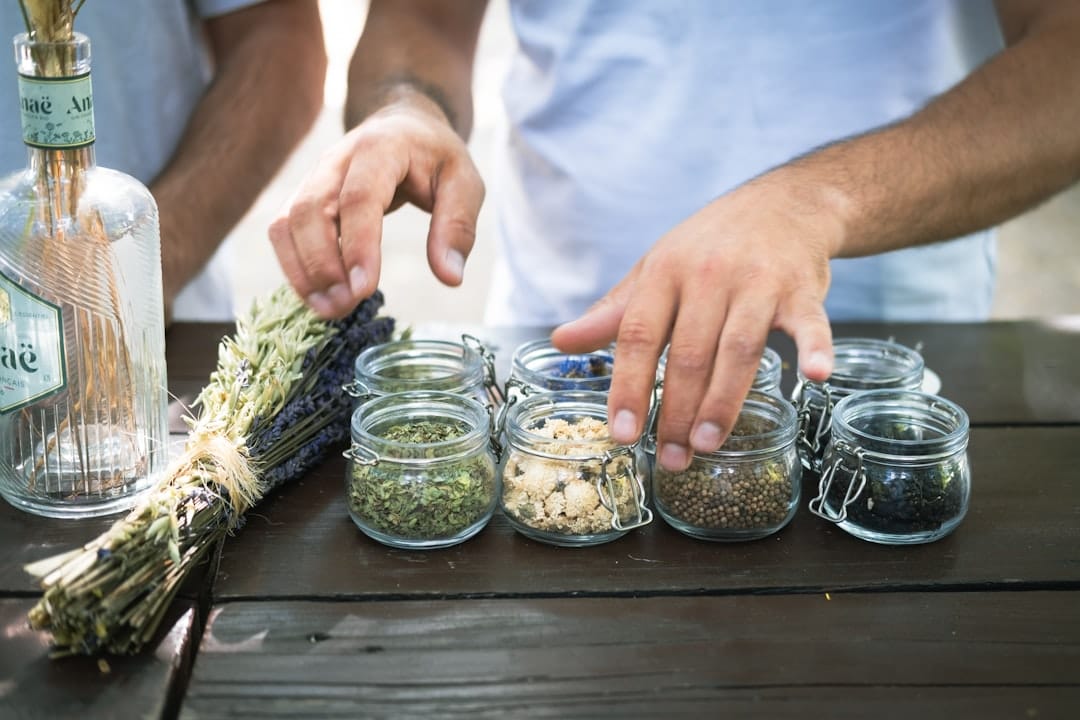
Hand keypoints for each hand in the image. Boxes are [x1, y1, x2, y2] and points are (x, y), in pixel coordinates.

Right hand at [270, 95, 484, 318]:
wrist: (405, 125)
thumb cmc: (437, 158)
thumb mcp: (465, 183)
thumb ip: (458, 227)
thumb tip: (450, 277)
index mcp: (380, 148)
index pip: (359, 198)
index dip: (358, 246)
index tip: (365, 290)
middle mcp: (336, 159)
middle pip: (310, 210)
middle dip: (322, 265)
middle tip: (346, 306)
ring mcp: (314, 177)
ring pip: (287, 223)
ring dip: (303, 271)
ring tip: (331, 310)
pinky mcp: (303, 196)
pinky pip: (283, 232)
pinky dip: (294, 268)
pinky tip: (318, 298)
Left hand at [552, 171, 839, 471]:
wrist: (782, 204)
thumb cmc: (708, 246)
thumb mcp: (654, 270)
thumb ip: (613, 313)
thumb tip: (560, 341)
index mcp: (664, 273)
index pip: (639, 336)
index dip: (628, 386)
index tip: (622, 432)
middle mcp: (708, 275)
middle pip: (689, 354)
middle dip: (675, 411)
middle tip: (670, 458)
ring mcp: (758, 282)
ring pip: (738, 350)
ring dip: (722, 402)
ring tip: (705, 445)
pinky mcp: (802, 290)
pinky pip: (810, 324)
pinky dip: (816, 348)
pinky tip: (815, 376)